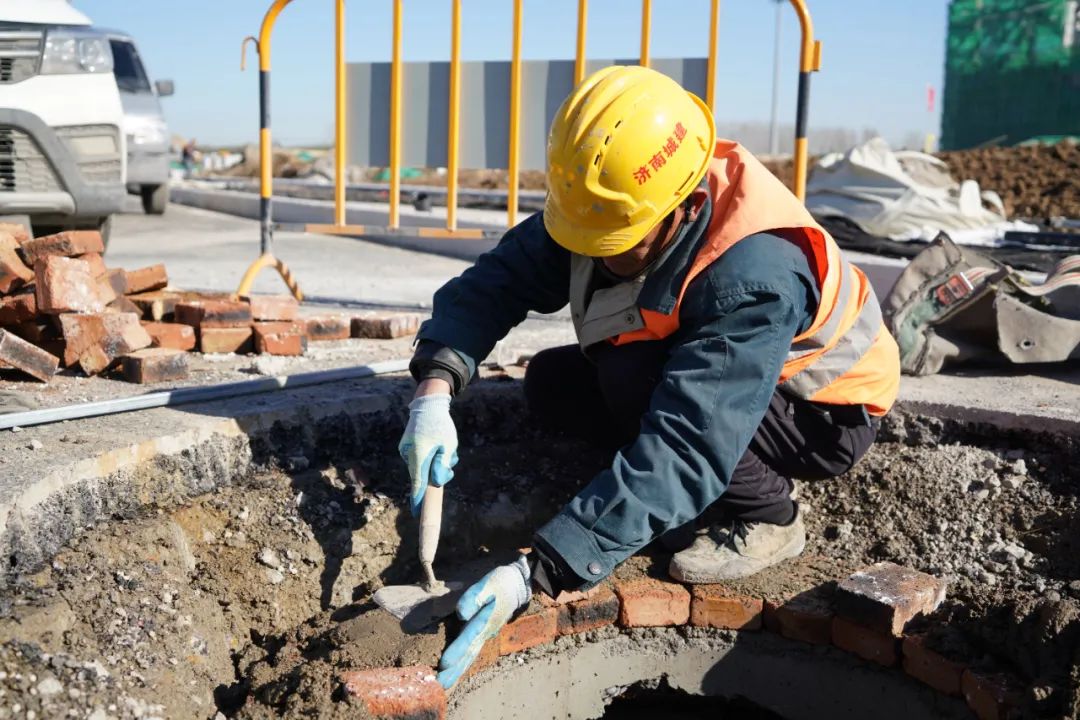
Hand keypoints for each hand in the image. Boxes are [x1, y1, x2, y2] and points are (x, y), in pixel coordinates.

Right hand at [398, 391, 458, 515]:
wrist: (427, 405)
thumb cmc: (440, 425)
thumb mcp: (448, 445)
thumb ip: (443, 466)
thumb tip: (437, 482)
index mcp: (418, 456)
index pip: (418, 484)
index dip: (418, 500)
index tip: (416, 514)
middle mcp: (408, 455)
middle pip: (423, 476)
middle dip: (437, 474)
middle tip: (449, 460)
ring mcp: (405, 451)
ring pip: (423, 467)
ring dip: (435, 463)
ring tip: (444, 446)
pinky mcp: (406, 447)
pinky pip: (419, 459)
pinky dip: (429, 457)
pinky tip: (436, 444)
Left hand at [437, 556, 530, 688]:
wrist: (518, 586)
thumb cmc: (500, 583)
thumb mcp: (487, 584)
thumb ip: (473, 597)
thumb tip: (461, 614)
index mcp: (484, 621)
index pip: (468, 639)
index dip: (456, 651)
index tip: (444, 664)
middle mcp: (485, 633)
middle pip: (468, 654)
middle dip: (454, 671)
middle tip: (439, 685)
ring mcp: (485, 635)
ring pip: (470, 656)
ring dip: (457, 671)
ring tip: (444, 684)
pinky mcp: (483, 634)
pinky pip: (471, 652)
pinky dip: (463, 663)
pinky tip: (455, 670)